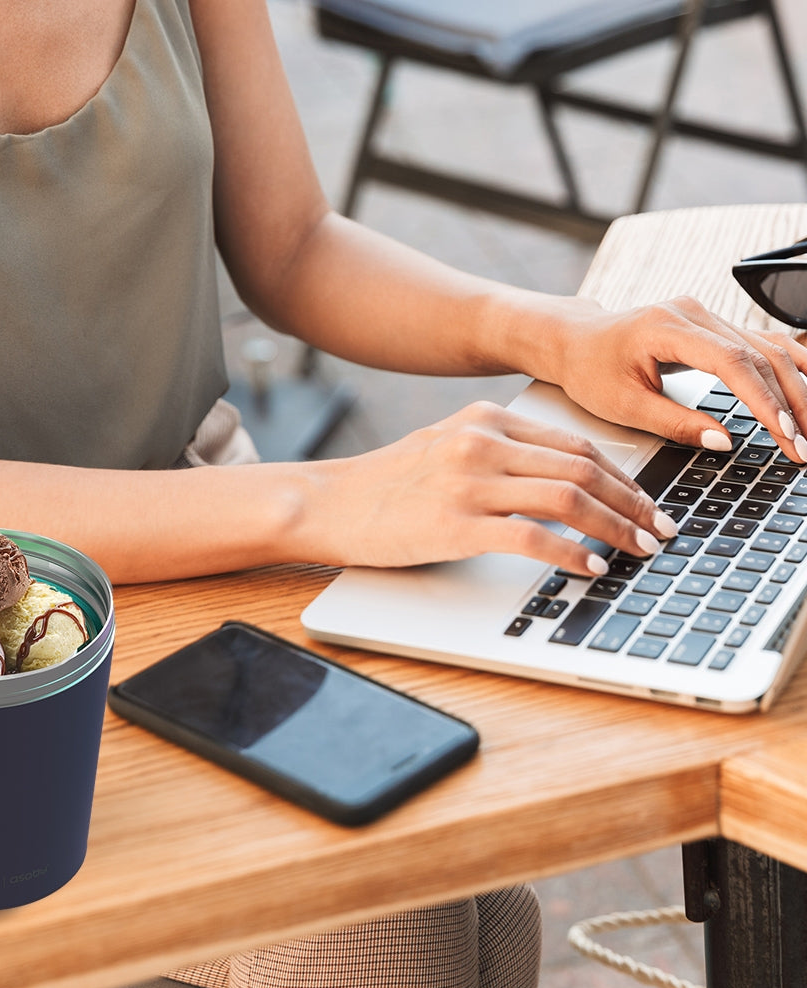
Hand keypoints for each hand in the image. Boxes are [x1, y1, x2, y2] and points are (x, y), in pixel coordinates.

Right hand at [306, 401, 676, 575]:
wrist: (329, 502)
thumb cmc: (388, 483)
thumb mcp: (447, 447)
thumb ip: (500, 453)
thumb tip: (563, 482)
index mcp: (485, 419)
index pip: (574, 443)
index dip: (622, 476)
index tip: (645, 503)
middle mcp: (482, 442)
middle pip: (582, 469)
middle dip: (632, 503)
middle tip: (658, 530)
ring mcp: (468, 481)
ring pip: (567, 499)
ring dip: (614, 527)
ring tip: (638, 550)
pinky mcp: (455, 522)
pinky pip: (531, 536)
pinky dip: (571, 552)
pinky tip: (590, 567)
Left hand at [554, 296, 806, 462]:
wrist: (576, 342)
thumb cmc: (590, 370)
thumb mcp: (623, 405)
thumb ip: (675, 423)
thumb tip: (723, 441)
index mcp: (667, 326)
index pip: (732, 362)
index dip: (764, 401)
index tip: (786, 435)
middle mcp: (695, 313)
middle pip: (762, 354)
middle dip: (792, 403)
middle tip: (806, 446)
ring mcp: (707, 315)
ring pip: (770, 349)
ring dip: (797, 390)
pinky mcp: (714, 326)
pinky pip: (762, 346)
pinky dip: (788, 372)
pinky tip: (806, 396)